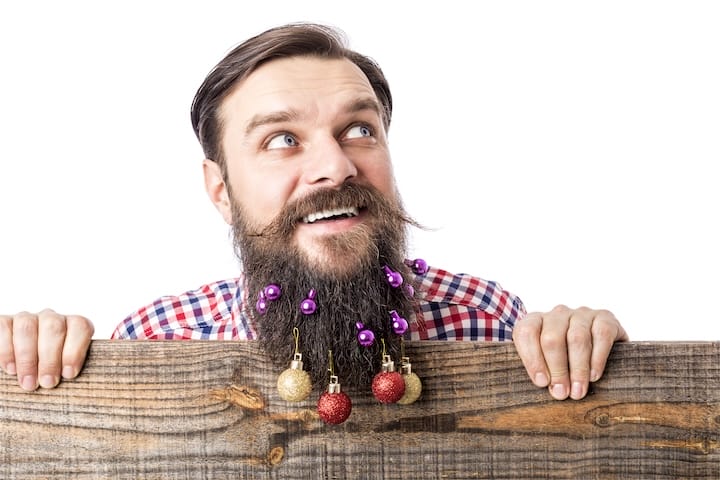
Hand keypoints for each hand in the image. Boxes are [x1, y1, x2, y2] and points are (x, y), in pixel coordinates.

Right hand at [0, 309, 93, 390]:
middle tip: (48, 383)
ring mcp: (27, 318)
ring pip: (28, 328)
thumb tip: (72, 378)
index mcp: (72, 326)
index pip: (80, 326)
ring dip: (28, 358)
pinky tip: (11, 369)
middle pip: (54, 328)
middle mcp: (51, 319)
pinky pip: (5, 328)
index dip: (75, 350)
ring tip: (29, 382)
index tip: (68, 374)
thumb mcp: (63, 370)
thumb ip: (70, 369)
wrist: (24, 368)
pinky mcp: (5, 322)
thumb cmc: (47, 373)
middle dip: (50, 359)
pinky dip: (7, 351)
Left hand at [512, 305, 627, 399]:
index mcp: (536, 321)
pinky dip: (597, 359)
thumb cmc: (565, 359)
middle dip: (557, 369)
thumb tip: (546, 389)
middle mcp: (557, 314)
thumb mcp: (547, 362)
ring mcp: (581, 314)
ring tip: (578, 391)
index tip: (542, 382)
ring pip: (577, 338)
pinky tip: (594, 376)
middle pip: (552, 339)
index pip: (526, 333)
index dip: (532, 358)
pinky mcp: (605, 317)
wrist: (603, 346)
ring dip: (577, 369)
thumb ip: (540, 372)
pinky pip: (601, 335)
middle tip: (561, 393)